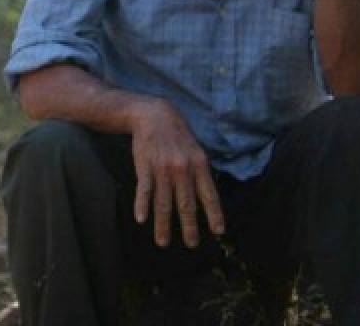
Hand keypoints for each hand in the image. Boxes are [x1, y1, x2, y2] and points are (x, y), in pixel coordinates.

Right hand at [129, 98, 223, 248]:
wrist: (153, 115)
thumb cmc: (177, 135)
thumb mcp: (196, 149)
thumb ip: (201, 172)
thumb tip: (208, 198)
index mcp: (199, 165)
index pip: (209, 195)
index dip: (214, 214)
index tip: (218, 231)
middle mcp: (182, 169)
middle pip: (186, 204)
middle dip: (189, 227)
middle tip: (192, 244)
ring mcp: (163, 169)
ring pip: (164, 203)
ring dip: (164, 225)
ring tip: (163, 242)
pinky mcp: (145, 166)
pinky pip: (145, 190)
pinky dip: (142, 205)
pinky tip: (142, 219)